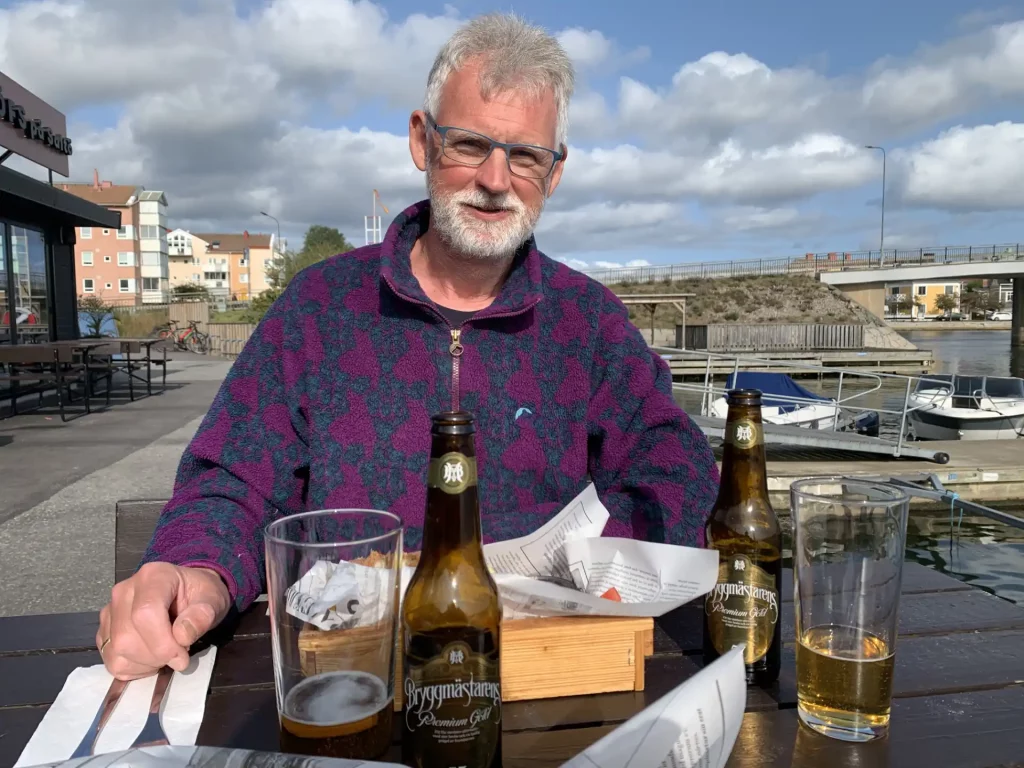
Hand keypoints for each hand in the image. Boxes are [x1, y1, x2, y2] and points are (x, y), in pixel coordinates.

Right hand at [97, 562, 230, 679]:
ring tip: (166, 652)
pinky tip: (151, 658)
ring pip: (117, 651)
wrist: (186, 593)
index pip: (145, 614)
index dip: (163, 643)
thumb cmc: (199, 595)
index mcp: (153, 576)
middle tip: (178, 654)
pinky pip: (112, 660)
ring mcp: (110, 611)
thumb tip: (182, 636)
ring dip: (146, 663)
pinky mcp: (105, 631)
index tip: (182, 657)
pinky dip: (135, 668)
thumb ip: (202, 615)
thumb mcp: (213, 600)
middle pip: (127, 637)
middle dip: (157, 656)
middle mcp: (124, 591)